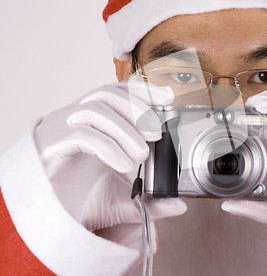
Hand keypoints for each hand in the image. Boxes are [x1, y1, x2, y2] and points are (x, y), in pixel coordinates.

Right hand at [34, 82, 185, 232]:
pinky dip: (107, 147)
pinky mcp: (48, 145)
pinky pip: (80, 134)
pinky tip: (122, 164)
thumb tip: (180, 205)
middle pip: (105, 94)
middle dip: (136, 109)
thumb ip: (149, 201)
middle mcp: (74, 119)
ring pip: (94, 110)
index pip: (117, 92)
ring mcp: (59, 129)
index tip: (167, 97)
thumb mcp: (120, 200)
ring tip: (141, 155)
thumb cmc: (76, 200)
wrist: (43, 218)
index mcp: (91, 123)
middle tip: (157, 134)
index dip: (142, 90)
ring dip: (124, 130)